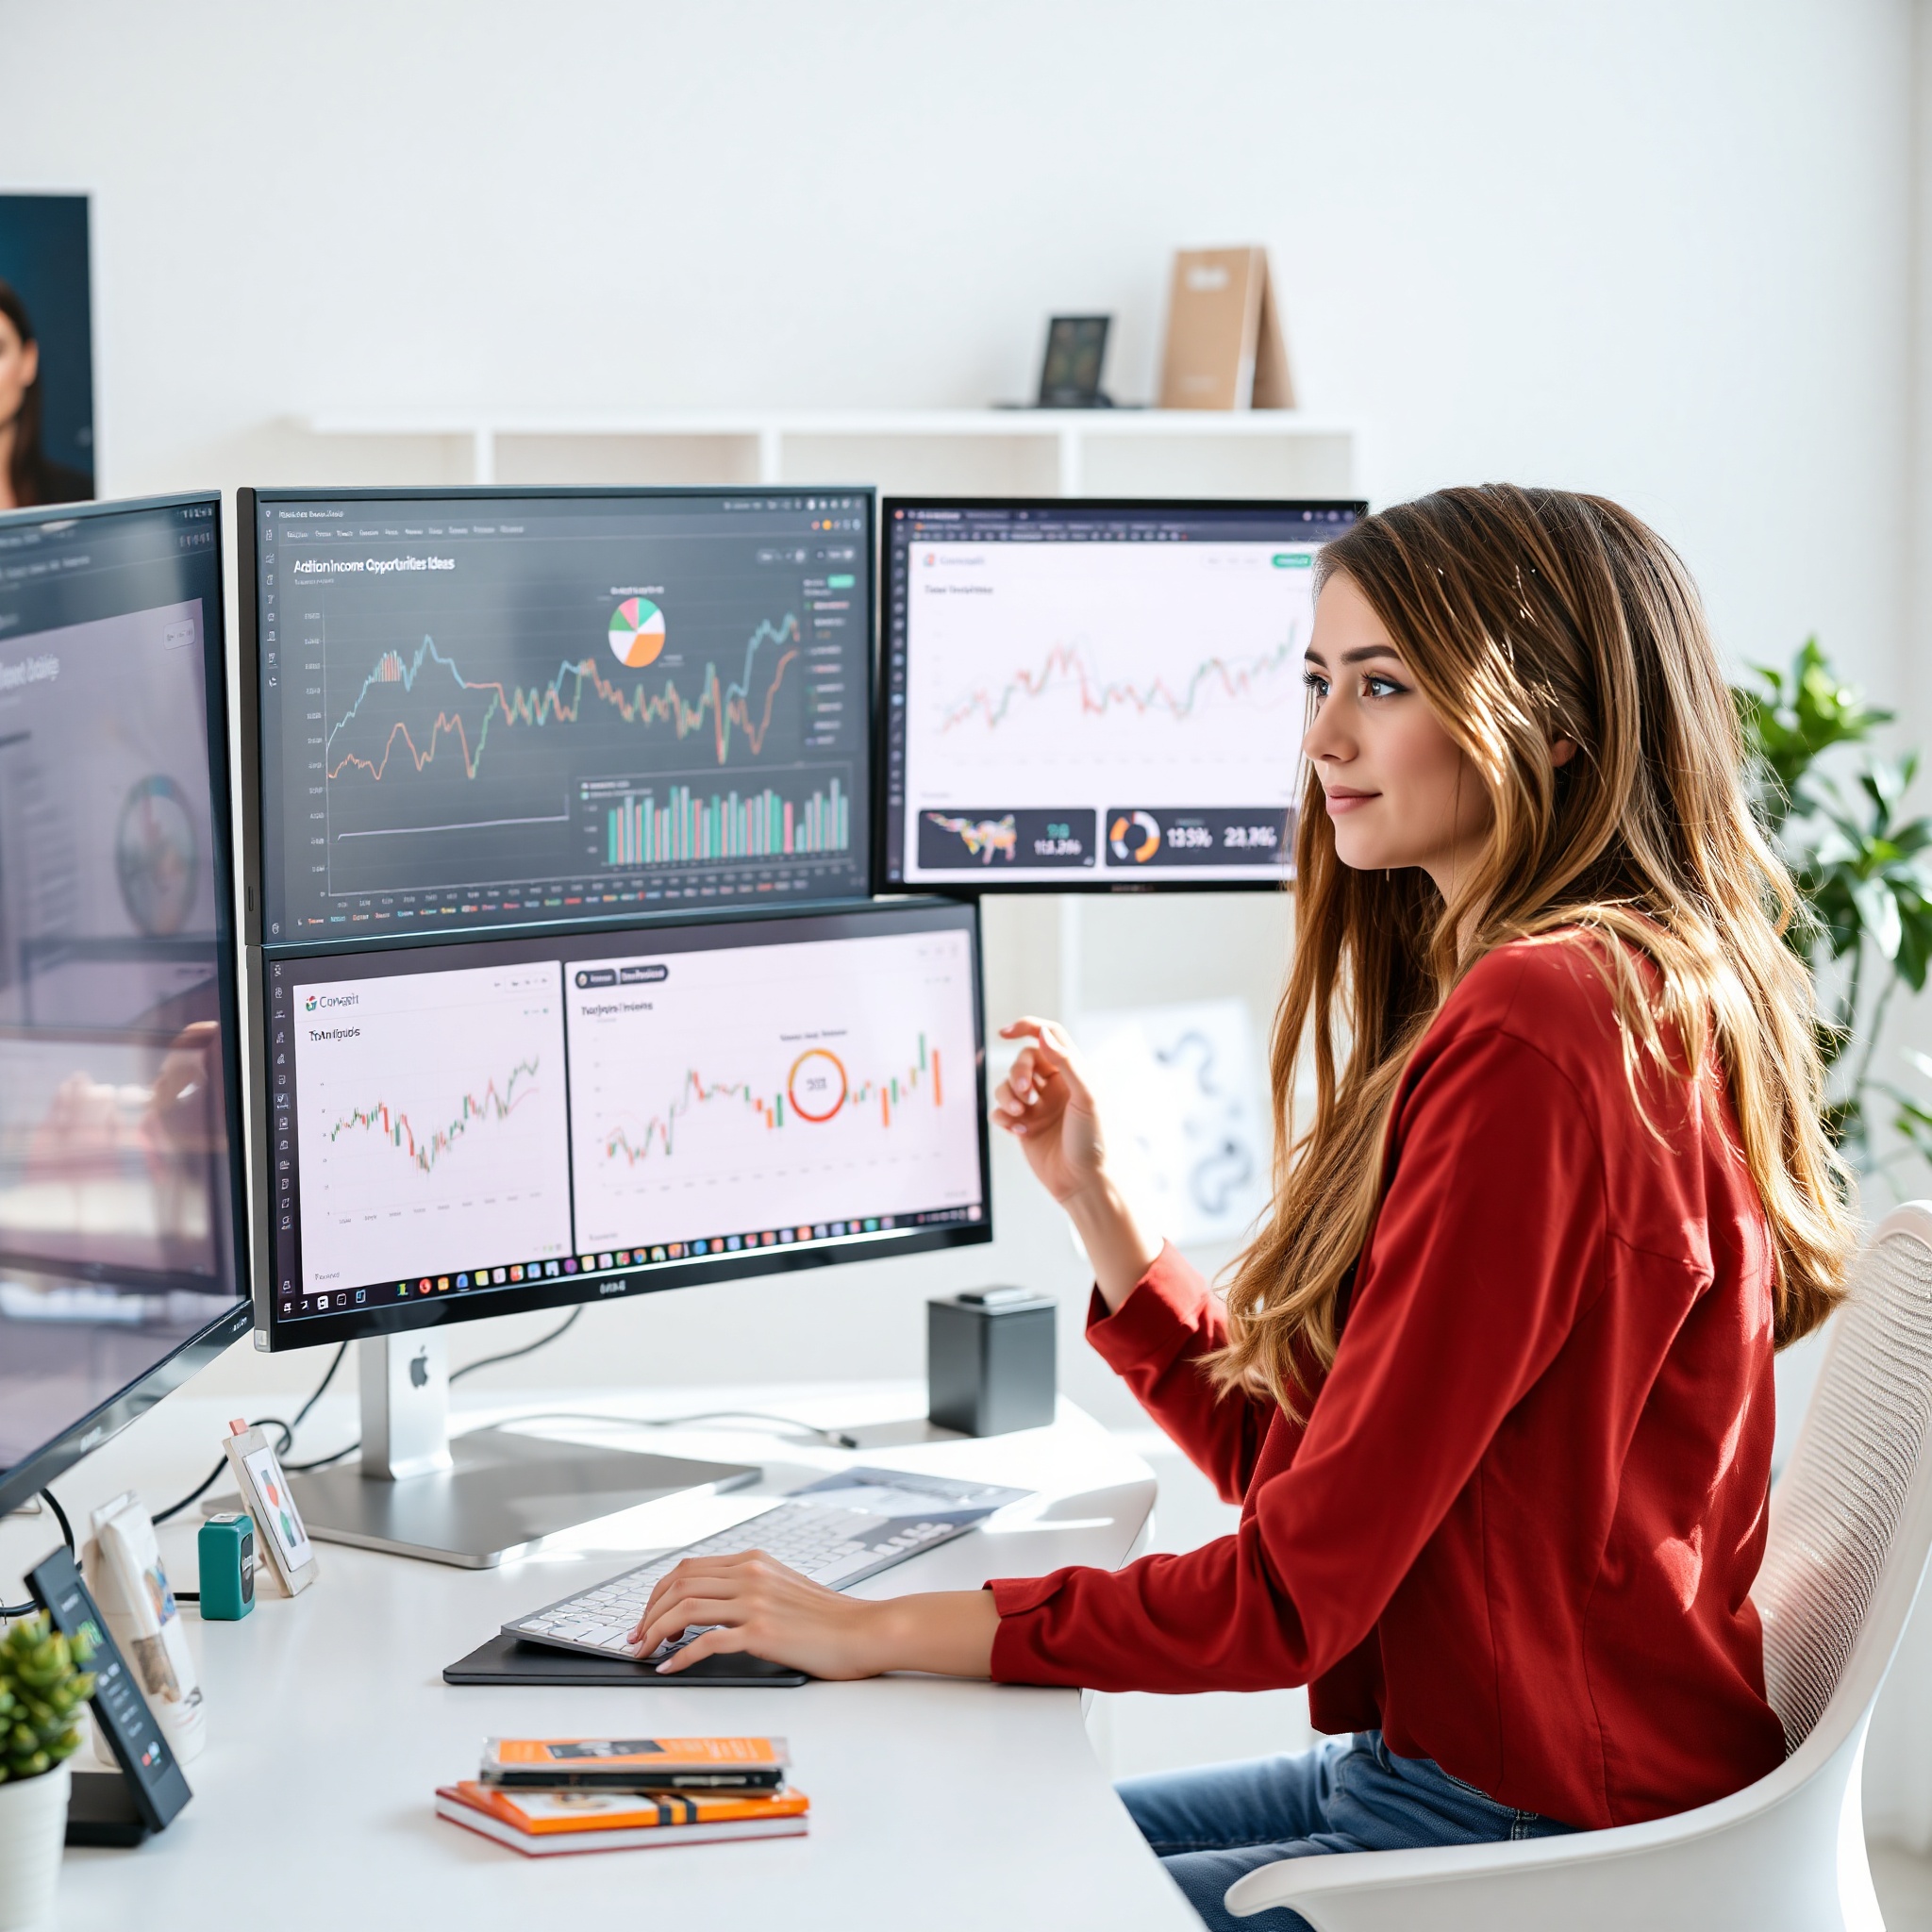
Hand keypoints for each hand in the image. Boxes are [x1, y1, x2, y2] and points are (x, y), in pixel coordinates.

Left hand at [631, 1552, 998, 1679]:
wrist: (866, 1630)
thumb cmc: (830, 1618)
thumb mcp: (784, 1587)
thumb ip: (750, 1587)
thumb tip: (711, 1606)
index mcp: (753, 1562)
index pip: (688, 1568)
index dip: (658, 1593)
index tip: (647, 1616)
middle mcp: (750, 1575)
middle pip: (678, 1584)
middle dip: (649, 1612)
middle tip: (637, 1638)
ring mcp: (756, 1601)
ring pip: (685, 1609)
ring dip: (657, 1632)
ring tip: (646, 1652)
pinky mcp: (763, 1632)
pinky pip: (708, 1642)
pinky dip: (681, 1655)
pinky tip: (672, 1666)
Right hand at [992, 1017, 1110, 1204]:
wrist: (1086, 1183)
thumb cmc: (1095, 1141)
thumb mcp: (1087, 1096)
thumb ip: (1066, 1062)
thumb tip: (1043, 1034)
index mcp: (1074, 1072)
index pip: (1049, 1036)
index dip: (1026, 1027)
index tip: (1005, 1033)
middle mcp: (1056, 1086)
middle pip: (1024, 1060)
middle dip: (1018, 1072)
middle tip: (1025, 1093)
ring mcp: (1039, 1106)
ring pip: (1008, 1085)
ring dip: (1007, 1096)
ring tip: (1019, 1115)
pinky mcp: (1025, 1127)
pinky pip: (1001, 1111)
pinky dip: (1003, 1117)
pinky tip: (1018, 1131)